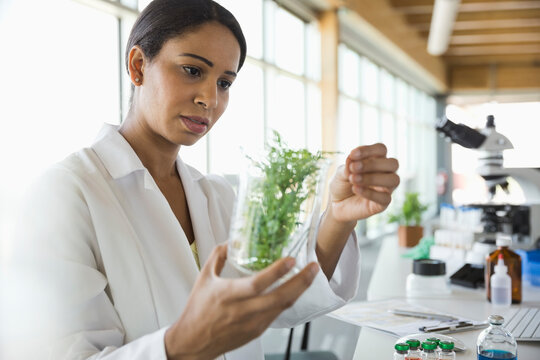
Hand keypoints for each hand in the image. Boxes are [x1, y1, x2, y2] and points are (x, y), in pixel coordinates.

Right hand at [164, 244, 319, 359]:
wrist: (193, 342)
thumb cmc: (197, 309)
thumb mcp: (203, 278)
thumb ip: (218, 256)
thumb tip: (233, 240)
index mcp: (228, 295)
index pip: (257, 284)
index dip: (277, 272)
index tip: (291, 259)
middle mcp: (243, 311)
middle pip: (279, 298)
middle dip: (301, 281)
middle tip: (314, 267)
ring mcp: (252, 323)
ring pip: (283, 307)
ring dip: (300, 290)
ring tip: (310, 275)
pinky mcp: (257, 331)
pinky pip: (278, 313)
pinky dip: (288, 300)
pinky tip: (295, 290)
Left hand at [329, 143, 398, 222]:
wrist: (335, 205)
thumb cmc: (341, 185)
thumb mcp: (340, 173)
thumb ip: (348, 166)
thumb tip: (352, 159)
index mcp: (376, 160)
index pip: (381, 149)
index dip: (369, 150)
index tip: (352, 154)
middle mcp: (385, 173)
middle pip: (393, 163)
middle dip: (373, 164)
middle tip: (354, 167)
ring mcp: (386, 189)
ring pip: (393, 180)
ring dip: (372, 178)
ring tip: (353, 179)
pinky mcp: (383, 204)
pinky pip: (385, 198)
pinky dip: (369, 193)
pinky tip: (355, 189)